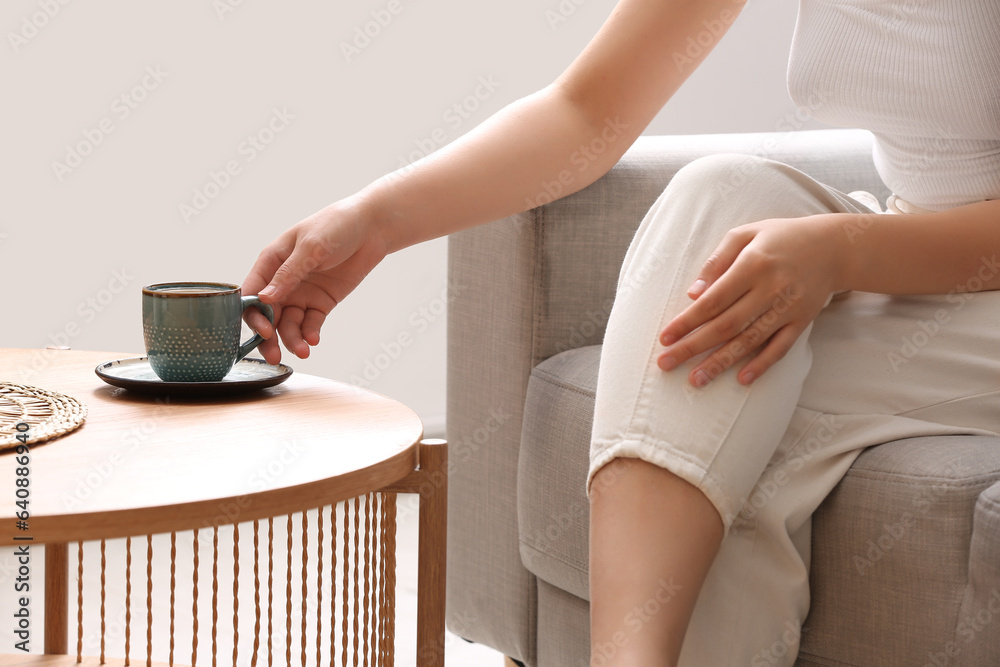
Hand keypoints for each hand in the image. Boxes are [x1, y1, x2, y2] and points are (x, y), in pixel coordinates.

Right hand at [242, 201, 387, 363]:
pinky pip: (311, 322)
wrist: (371, 228)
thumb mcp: (311, 247)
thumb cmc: (336, 226)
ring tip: (303, 351)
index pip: (252, 292)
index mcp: (271, 261)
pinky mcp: (321, 302)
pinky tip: (313, 340)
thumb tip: (264, 298)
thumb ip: (289, 273)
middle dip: (269, 336)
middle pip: (268, 314)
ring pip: (289, 323)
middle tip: (274, 355)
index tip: (263, 331)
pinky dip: (310, 333)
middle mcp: (282, 280)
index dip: (253, 314)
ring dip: (292, 338)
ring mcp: (302, 292)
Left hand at [657, 214, 849, 386]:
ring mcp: (788, 308)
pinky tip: (742, 380)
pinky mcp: (802, 321)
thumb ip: (716, 261)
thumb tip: (692, 294)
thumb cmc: (780, 238)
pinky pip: (780, 347)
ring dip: (720, 362)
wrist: (833, 247)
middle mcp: (770, 288)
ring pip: (750, 340)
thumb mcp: (745, 235)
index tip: (664, 338)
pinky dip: (762, 364)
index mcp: (752, 264)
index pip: (713, 300)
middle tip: (666, 364)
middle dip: (693, 346)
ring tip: (696, 380)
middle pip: (726, 325)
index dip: (687, 321)